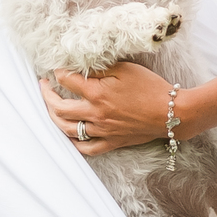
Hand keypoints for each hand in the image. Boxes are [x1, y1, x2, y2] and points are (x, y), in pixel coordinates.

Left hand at [39, 62, 174, 155]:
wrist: (171, 112)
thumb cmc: (150, 87)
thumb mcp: (125, 69)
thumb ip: (100, 69)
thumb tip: (80, 68)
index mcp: (97, 93)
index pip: (67, 80)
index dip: (59, 72)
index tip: (56, 69)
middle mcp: (95, 114)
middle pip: (59, 108)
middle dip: (47, 95)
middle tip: (44, 86)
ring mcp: (102, 130)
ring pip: (68, 129)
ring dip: (54, 118)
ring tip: (51, 108)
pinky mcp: (112, 142)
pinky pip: (87, 148)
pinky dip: (74, 142)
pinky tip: (69, 135)